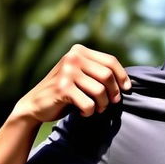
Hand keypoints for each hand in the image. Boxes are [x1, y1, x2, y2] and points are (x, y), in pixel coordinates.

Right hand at [12, 44, 131, 123]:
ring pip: (100, 91)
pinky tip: (83, 112)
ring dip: (102, 105)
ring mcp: (66, 72)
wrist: (37, 104)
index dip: (122, 76)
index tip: (126, 89)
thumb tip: (128, 81)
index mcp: (79, 51)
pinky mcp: (62, 88)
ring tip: (96, 109)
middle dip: (113, 93)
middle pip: (107, 76)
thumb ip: (98, 72)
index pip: (110, 61)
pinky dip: (89, 112)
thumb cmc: (66, 91)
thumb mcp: (82, 75)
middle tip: (110, 103)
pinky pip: (89, 104)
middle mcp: (72, 57)